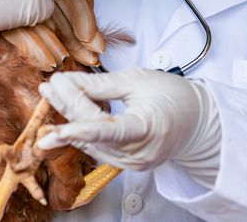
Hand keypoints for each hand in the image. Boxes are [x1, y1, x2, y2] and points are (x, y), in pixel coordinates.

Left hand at [36, 69, 222, 187]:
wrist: (198, 121)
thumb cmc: (173, 96)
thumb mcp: (137, 80)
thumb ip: (100, 85)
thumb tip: (66, 83)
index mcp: (147, 129)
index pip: (107, 131)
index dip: (77, 130)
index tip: (52, 132)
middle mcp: (139, 153)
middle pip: (92, 133)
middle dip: (67, 109)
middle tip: (48, 87)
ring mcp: (132, 163)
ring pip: (91, 142)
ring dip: (70, 119)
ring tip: (53, 94)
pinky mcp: (127, 165)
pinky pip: (98, 147)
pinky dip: (84, 130)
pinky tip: (72, 112)